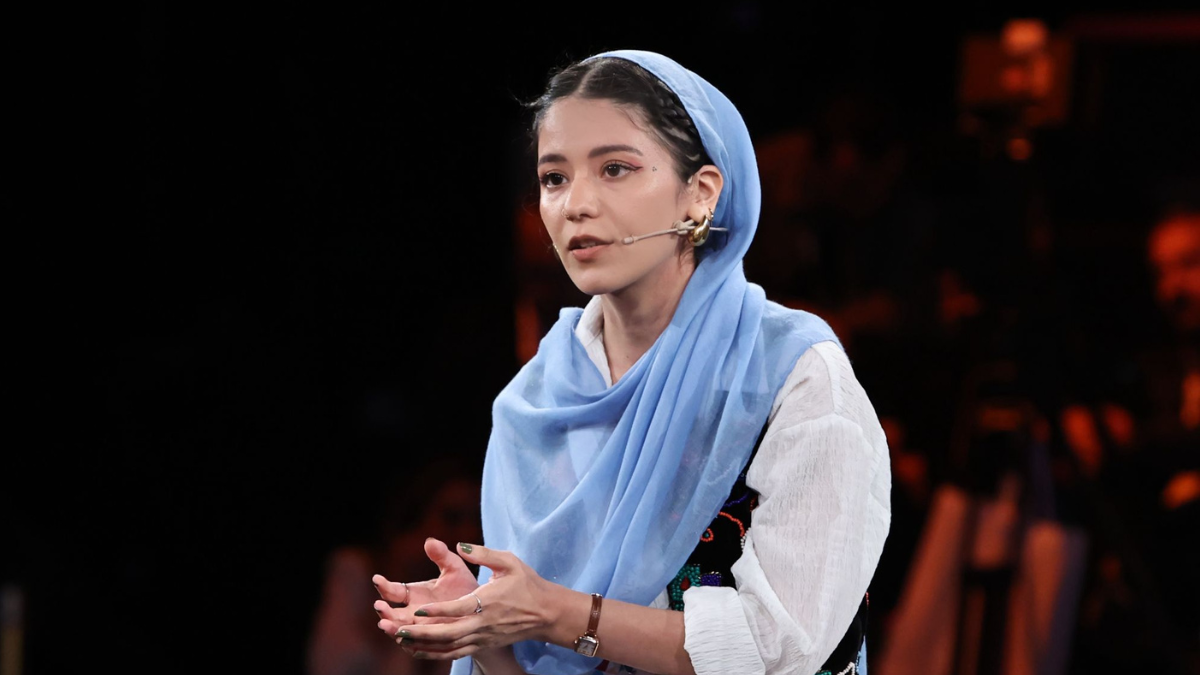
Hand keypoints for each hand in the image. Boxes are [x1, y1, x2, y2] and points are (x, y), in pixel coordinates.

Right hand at [373, 538, 478, 642]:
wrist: (482, 609)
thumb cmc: (465, 586)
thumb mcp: (454, 569)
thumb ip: (442, 556)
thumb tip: (430, 541)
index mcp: (415, 593)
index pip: (394, 590)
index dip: (384, 586)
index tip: (377, 579)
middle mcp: (413, 612)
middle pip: (393, 613)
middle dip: (384, 610)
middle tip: (379, 606)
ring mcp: (421, 628)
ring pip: (401, 630)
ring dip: (392, 628)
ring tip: (386, 624)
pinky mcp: (431, 641)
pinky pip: (416, 645)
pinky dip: (409, 643)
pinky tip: (405, 640)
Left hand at [390, 542, 566, 660]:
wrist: (546, 612)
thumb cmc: (527, 583)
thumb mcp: (509, 562)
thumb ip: (483, 553)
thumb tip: (460, 545)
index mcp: (487, 602)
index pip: (458, 609)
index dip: (437, 611)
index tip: (417, 608)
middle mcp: (483, 624)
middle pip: (449, 633)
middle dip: (422, 633)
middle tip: (398, 629)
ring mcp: (483, 637)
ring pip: (450, 647)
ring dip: (425, 645)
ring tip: (402, 640)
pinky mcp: (483, 644)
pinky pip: (457, 653)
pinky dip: (437, 654)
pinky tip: (420, 650)